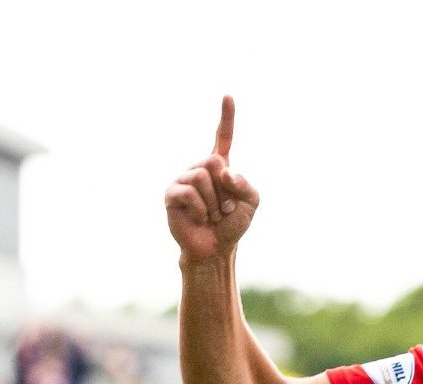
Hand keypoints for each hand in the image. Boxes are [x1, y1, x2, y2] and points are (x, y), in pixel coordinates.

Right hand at [165, 95, 260, 262]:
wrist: (215, 248)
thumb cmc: (232, 225)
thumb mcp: (251, 203)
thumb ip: (246, 184)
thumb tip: (223, 171)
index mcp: (220, 168)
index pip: (223, 138)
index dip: (226, 117)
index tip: (228, 96)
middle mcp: (199, 168)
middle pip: (214, 161)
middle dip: (225, 189)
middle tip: (223, 208)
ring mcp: (183, 179)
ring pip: (202, 177)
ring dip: (214, 202)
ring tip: (211, 215)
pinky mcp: (171, 194)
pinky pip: (190, 192)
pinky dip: (201, 209)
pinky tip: (199, 218)